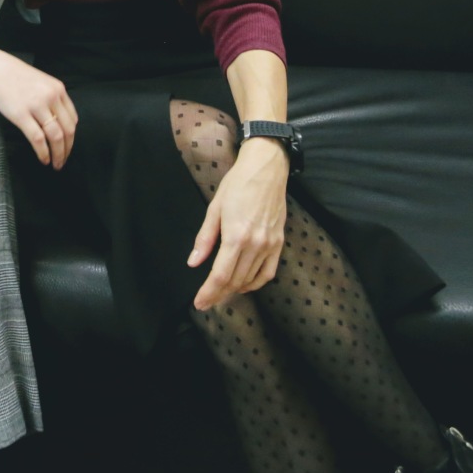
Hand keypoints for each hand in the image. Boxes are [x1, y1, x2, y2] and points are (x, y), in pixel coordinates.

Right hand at [0, 47, 78, 168]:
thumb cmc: (13, 75)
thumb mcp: (40, 81)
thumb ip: (51, 97)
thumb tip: (57, 120)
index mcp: (58, 89)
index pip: (72, 119)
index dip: (72, 137)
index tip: (67, 146)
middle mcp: (51, 97)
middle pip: (67, 130)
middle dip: (67, 149)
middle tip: (63, 160)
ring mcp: (37, 106)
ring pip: (55, 137)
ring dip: (58, 155)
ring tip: (55, 164)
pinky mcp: (21, 115)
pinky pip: (38, 139)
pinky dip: (43, 152)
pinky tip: (43, 159)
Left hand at [188, 137, 289, 310]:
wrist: (266, 169)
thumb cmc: (238, 184)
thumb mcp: (214, 208)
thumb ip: (204, 239)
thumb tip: (193, 262)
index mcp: (236, 236)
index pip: (220, 275)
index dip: (209, 292)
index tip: (199, 303)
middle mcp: (255, 244)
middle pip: (235, 281)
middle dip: (218, 295)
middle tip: (206, 302)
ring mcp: (270, 245)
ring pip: (251, 280)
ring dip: (235, 290)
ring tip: (221, 294)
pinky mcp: (279, 243)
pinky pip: (268, 272)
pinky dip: (255, 283)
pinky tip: (244, 285)